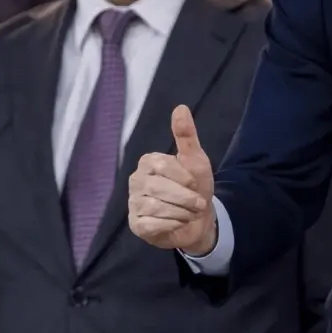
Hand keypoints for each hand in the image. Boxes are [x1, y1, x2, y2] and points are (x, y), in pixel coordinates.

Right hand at [128, 105, 216, 255]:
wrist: (198, 219)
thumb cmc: (195, 186)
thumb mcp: (196, 159)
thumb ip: (186, 135)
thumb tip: (180, 107)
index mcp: (148, 162)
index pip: (163, 165)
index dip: (185, 178)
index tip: (194, 184)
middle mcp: (136, 180)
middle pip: (160, 189)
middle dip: (186, 198)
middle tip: (197, 203)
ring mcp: (133, 203)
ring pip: (157, 208)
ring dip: (182, 212)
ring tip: (188, 212)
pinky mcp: (136, 224)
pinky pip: (153, 225)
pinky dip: (172, 224)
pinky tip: (177, 222)